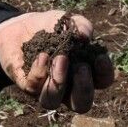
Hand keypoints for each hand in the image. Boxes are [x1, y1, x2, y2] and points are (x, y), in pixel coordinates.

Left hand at [0, 12, 114, 111]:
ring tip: (60, 59)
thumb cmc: (52, 27)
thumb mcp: (68, 22)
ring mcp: (46, 89)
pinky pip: (33, 88)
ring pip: (52, 101)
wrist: (22, 27)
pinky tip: (42, 55)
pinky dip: (39, 72)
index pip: (102, 82)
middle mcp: (68, 88)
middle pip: (81, 105)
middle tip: (80, 67)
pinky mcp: (27, 85)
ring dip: (59, 82)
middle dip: (83, 88)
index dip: (105, 74)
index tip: (100, 58)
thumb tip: (85, 37)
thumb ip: (81, 26)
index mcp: (86, 72)